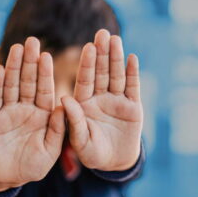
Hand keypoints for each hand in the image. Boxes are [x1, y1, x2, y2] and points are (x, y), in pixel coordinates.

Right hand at [0, 37, 65, 191]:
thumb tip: (63, 106)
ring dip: (12, 67)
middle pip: (28, 82)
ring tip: (15, 48)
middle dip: (29, 62)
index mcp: (43, 114)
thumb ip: (57, 130)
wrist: (8, 177)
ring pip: (10, 85)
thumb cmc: (33, 165)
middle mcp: (26, 109)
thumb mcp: (50, 150)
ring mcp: (8, 112)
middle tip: (31, 41)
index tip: (47, 56)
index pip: (45, 90)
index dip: (45, 73)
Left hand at [61, 29, 142, 171]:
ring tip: (116, 40)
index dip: (87, 64)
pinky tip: (132, 58)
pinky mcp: (133, 106)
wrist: (114, 162)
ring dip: (116, 58)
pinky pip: (133, 87)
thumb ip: (73, 120)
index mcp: (83, 103)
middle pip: (101, 72)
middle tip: (102, 33)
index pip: (85, 80)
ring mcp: (116, 100)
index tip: (88, 47)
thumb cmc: (92, 153)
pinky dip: (132, 73)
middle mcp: (99, 97)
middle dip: (102, 54)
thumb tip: (64, 98)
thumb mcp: (80, 140)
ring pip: (116, 75)